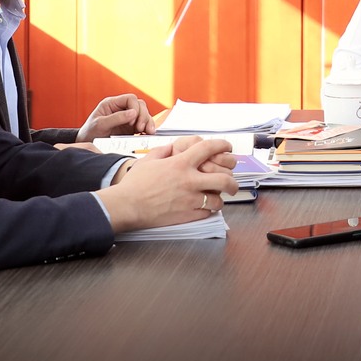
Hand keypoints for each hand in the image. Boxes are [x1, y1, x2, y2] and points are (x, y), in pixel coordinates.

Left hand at [76, 94, 156, 141]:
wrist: (88, 144)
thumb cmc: (90, 132)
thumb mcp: (100, 124)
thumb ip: (116, 118)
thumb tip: (133, 113)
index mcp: (112, 104)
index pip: (130, 98)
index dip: (135, 108)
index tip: (131, 122)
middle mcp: (121, 109)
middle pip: (140, 105)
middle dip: (143, 116)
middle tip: (139, 128)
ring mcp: (127, 118)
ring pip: (144, 114)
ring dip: (148, 122)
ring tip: (146, 132)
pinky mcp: (131, 128)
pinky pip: (144, 124)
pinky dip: (148, 128)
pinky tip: (148, 133)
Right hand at [97, 136, 236, 232]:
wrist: (127, 205)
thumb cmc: (135, 184)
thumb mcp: (148, 160)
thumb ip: (163, 152)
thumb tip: (171, 148)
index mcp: (181, 164)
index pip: (209, 148)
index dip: (222, 145)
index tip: (228, 147)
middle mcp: (189, 180)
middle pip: (224, 178)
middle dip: (233, 181)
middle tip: (232, 184)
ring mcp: (190, 199)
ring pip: (218, 199)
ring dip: (219, 198)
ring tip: (216, 198)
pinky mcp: (188, 215)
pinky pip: (207, 212)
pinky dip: (208, 210)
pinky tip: (204, 207)